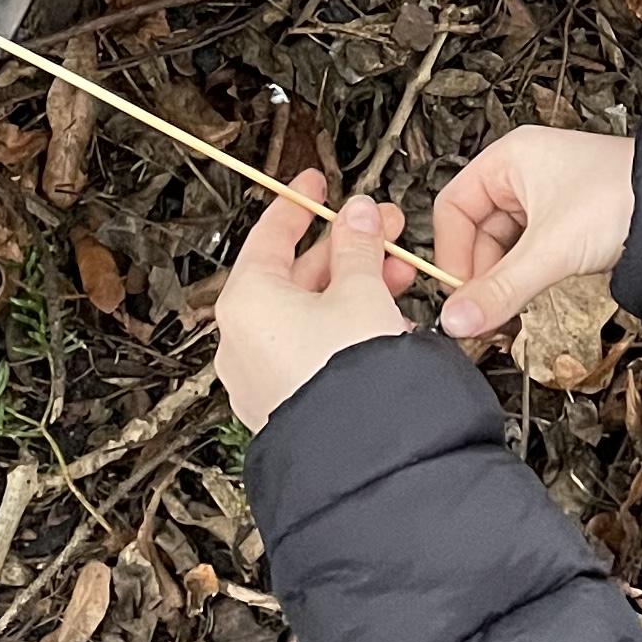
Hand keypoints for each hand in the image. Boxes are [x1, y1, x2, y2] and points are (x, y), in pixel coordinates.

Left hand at [214, 174, 413, 429]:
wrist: (364, 457)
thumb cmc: (351, 377)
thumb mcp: (361, 291)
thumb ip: (359, 245)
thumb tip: (358, 215)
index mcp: (246, 301)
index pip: (269, 235)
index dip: (300, 204)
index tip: (316, 184)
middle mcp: (242, 339)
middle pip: (293, 275)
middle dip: (345, 250)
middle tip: (383, 230)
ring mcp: (261, 376)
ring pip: (307, 314)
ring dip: (352, 287)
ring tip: (399, 275)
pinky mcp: (285, 405)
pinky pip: (311, 350)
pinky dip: (343, 327)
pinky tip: (384, 320)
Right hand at [435, 123, 637, 341]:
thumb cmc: (622, 199)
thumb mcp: (551, 250)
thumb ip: (500, 290)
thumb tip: (456, 321)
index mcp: (509, 159)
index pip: (453, 208)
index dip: (451, 254)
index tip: (460, 295)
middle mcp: (524, 173)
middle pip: (478, 231)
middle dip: (482, 274)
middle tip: (488, 313)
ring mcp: (548, 197)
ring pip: (506, 245)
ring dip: (506, 279)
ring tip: (513, 309)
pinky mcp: (569, 222)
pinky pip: (532, 252)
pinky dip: (528, 276)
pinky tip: (535, 295)